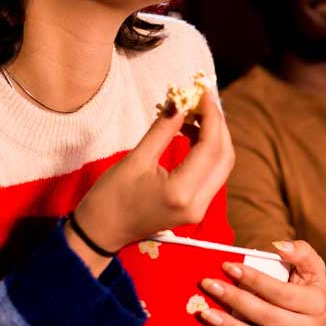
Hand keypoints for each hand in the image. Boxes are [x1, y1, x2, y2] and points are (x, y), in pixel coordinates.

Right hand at [71, 92, 233, 269]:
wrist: (101, 233)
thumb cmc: (111, 198)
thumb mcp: (135, 159)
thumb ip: (163, 130)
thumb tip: (180, 103)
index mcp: (181, 192)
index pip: (210, 148)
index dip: (212, 116)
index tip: (203, 92)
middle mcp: (197, 204)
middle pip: (224, 157)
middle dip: (218, 125)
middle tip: (202, 100)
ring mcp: (199, 210)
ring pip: (221, 166)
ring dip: (214, 138)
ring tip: (194, 114)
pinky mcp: (195, 209)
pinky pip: (211, 175)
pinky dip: (207, 152)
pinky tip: (192, 134)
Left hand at [195, 239, 325, 325]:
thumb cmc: (306, 290)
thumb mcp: (312, 268)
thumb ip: (301, 252)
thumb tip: (279, 247)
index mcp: (316, 305)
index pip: (279, 292)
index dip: (252, 279)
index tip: (226, 266)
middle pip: (265, 316)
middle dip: (234, 299)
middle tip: (207, 284)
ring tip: (205, 314)